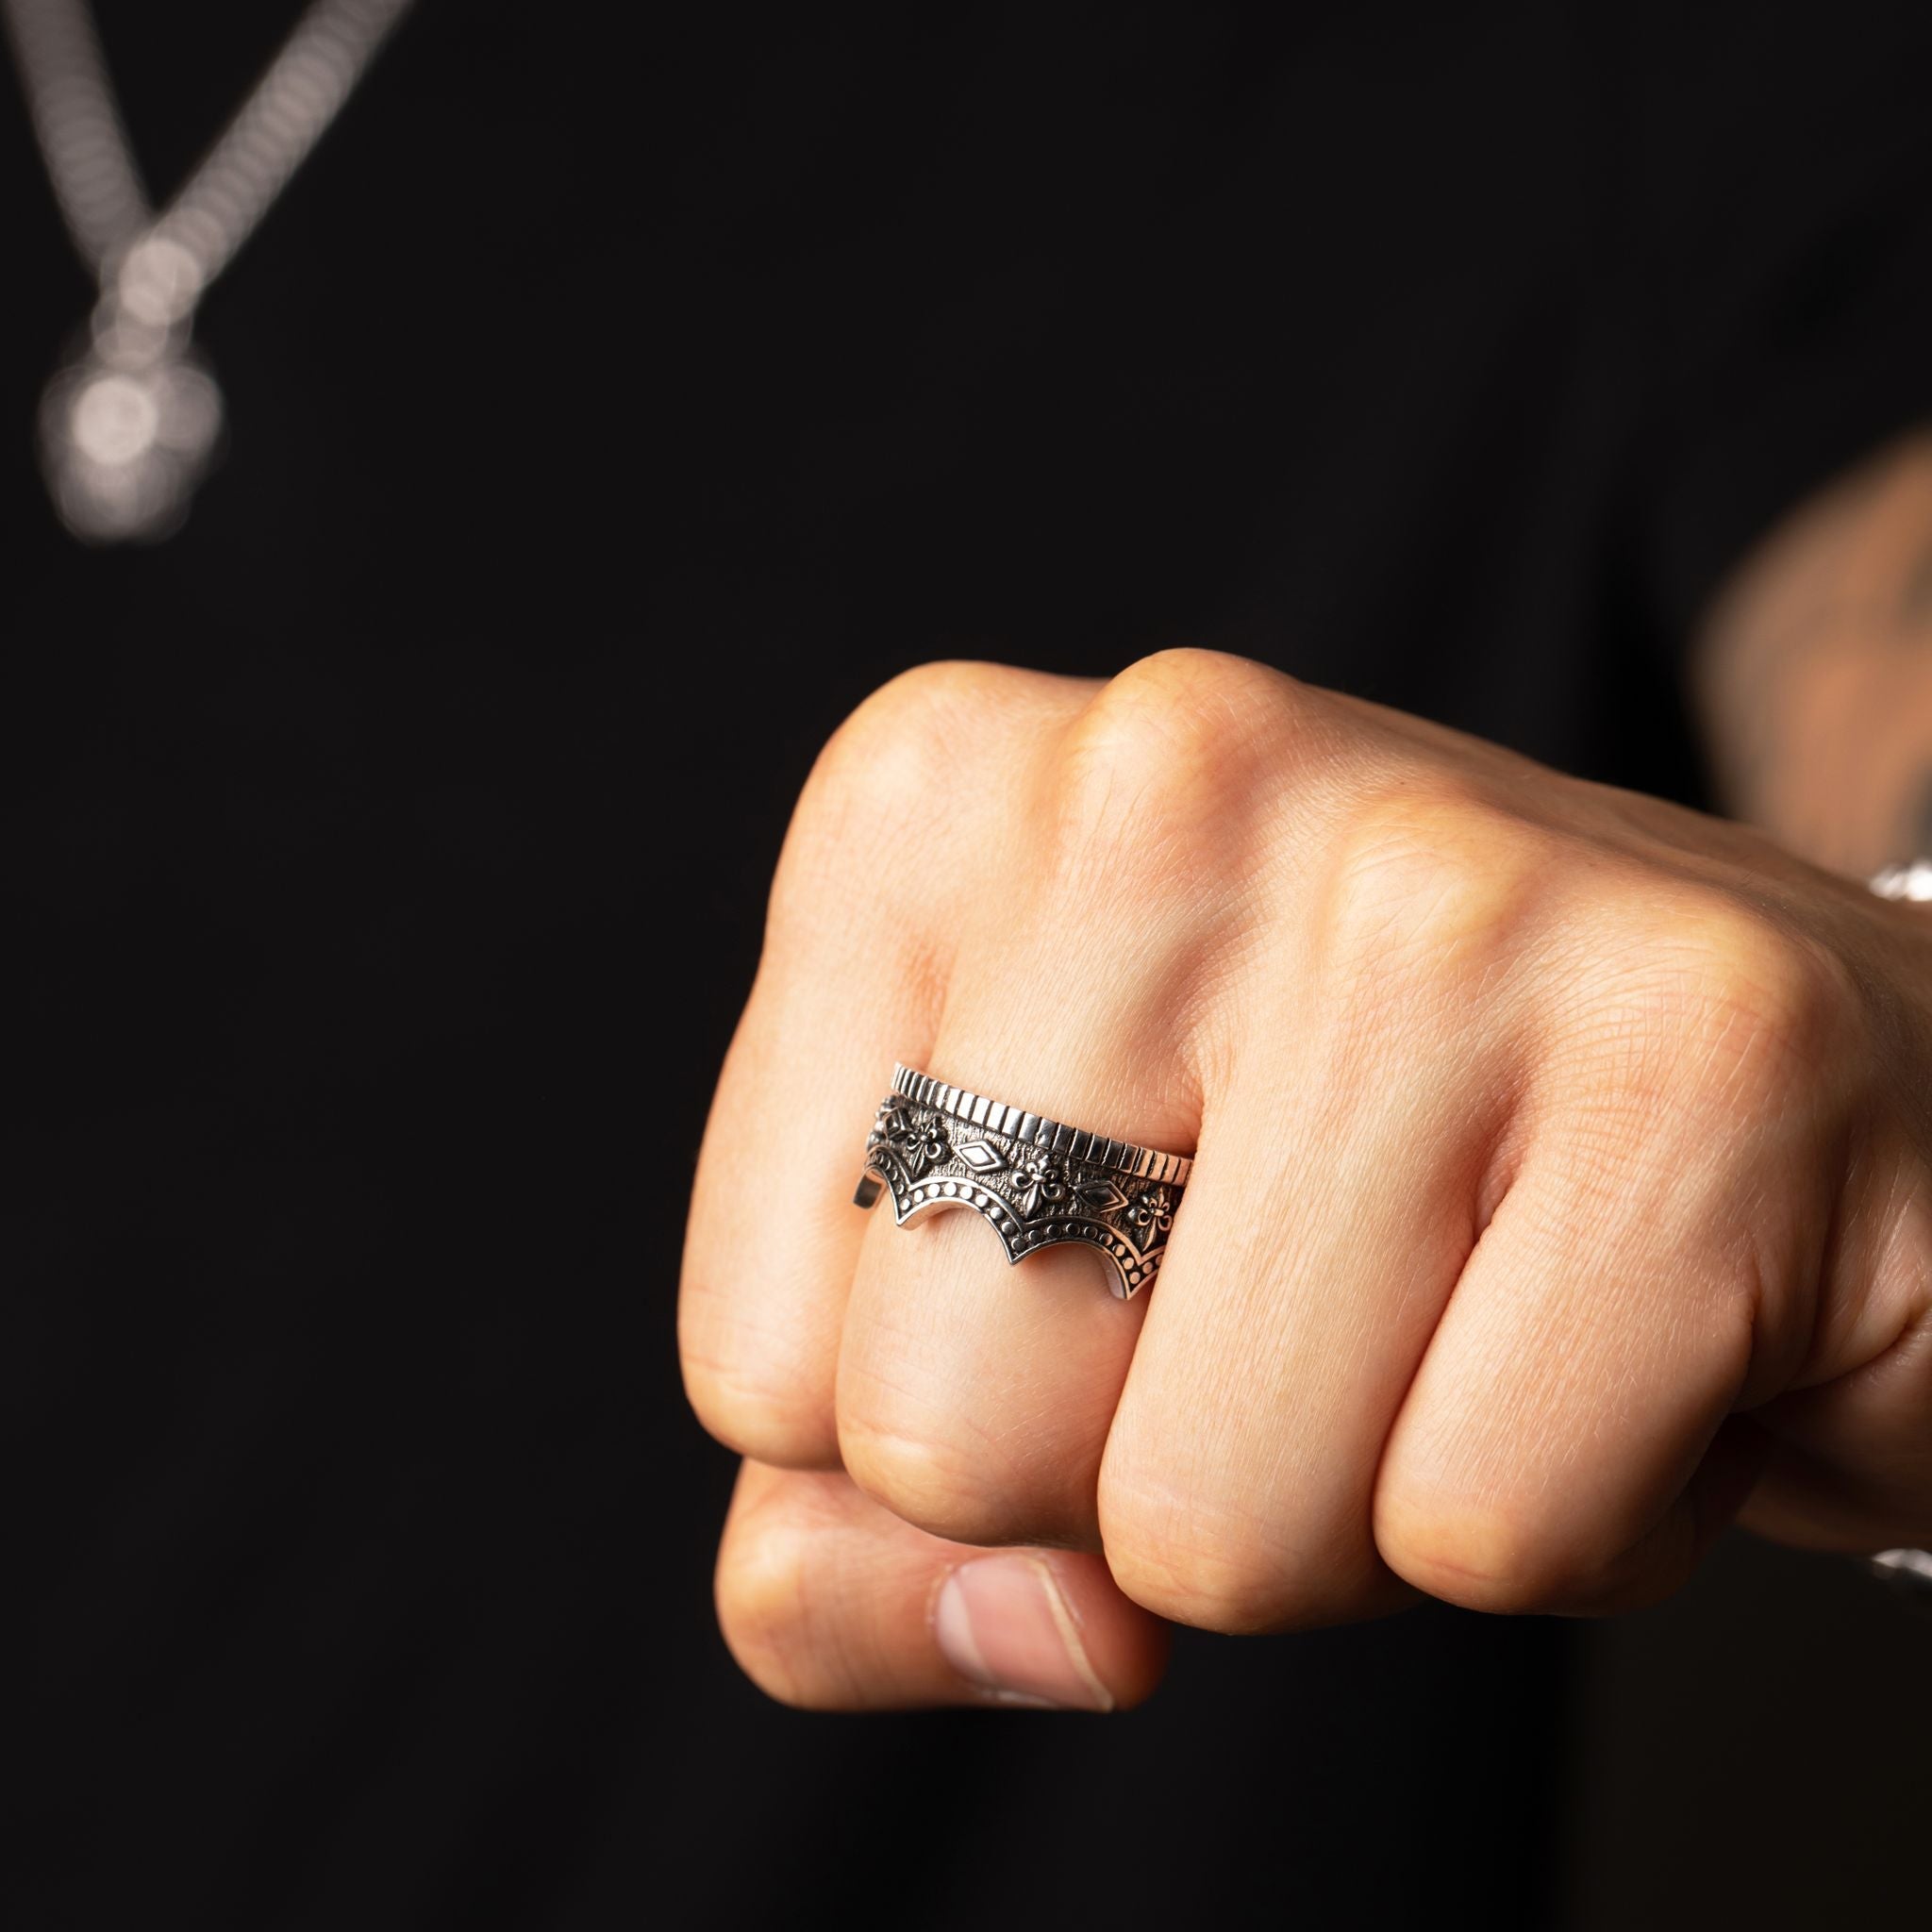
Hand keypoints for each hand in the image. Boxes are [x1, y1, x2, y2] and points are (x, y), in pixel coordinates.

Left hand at [680, 651, 1931, 1709]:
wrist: (1766, 1078)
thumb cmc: (1346, 1189)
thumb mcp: (1009, 1307)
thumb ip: (848, 1528)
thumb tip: (1009, 1630)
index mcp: (935, 804)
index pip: (764, 1364)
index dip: (968, 1425)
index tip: (1128, 1284)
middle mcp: (1162, 774)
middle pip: (946, 1433)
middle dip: (1136, 1483)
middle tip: (1310, 1307)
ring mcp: (1434, 891)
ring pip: (1208, 1520)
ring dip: (1348, 1512)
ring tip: (1468, 1310)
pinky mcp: (1696, 1050)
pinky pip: (1485, 1531)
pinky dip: (1569, 1523)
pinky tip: (1632, 1325)